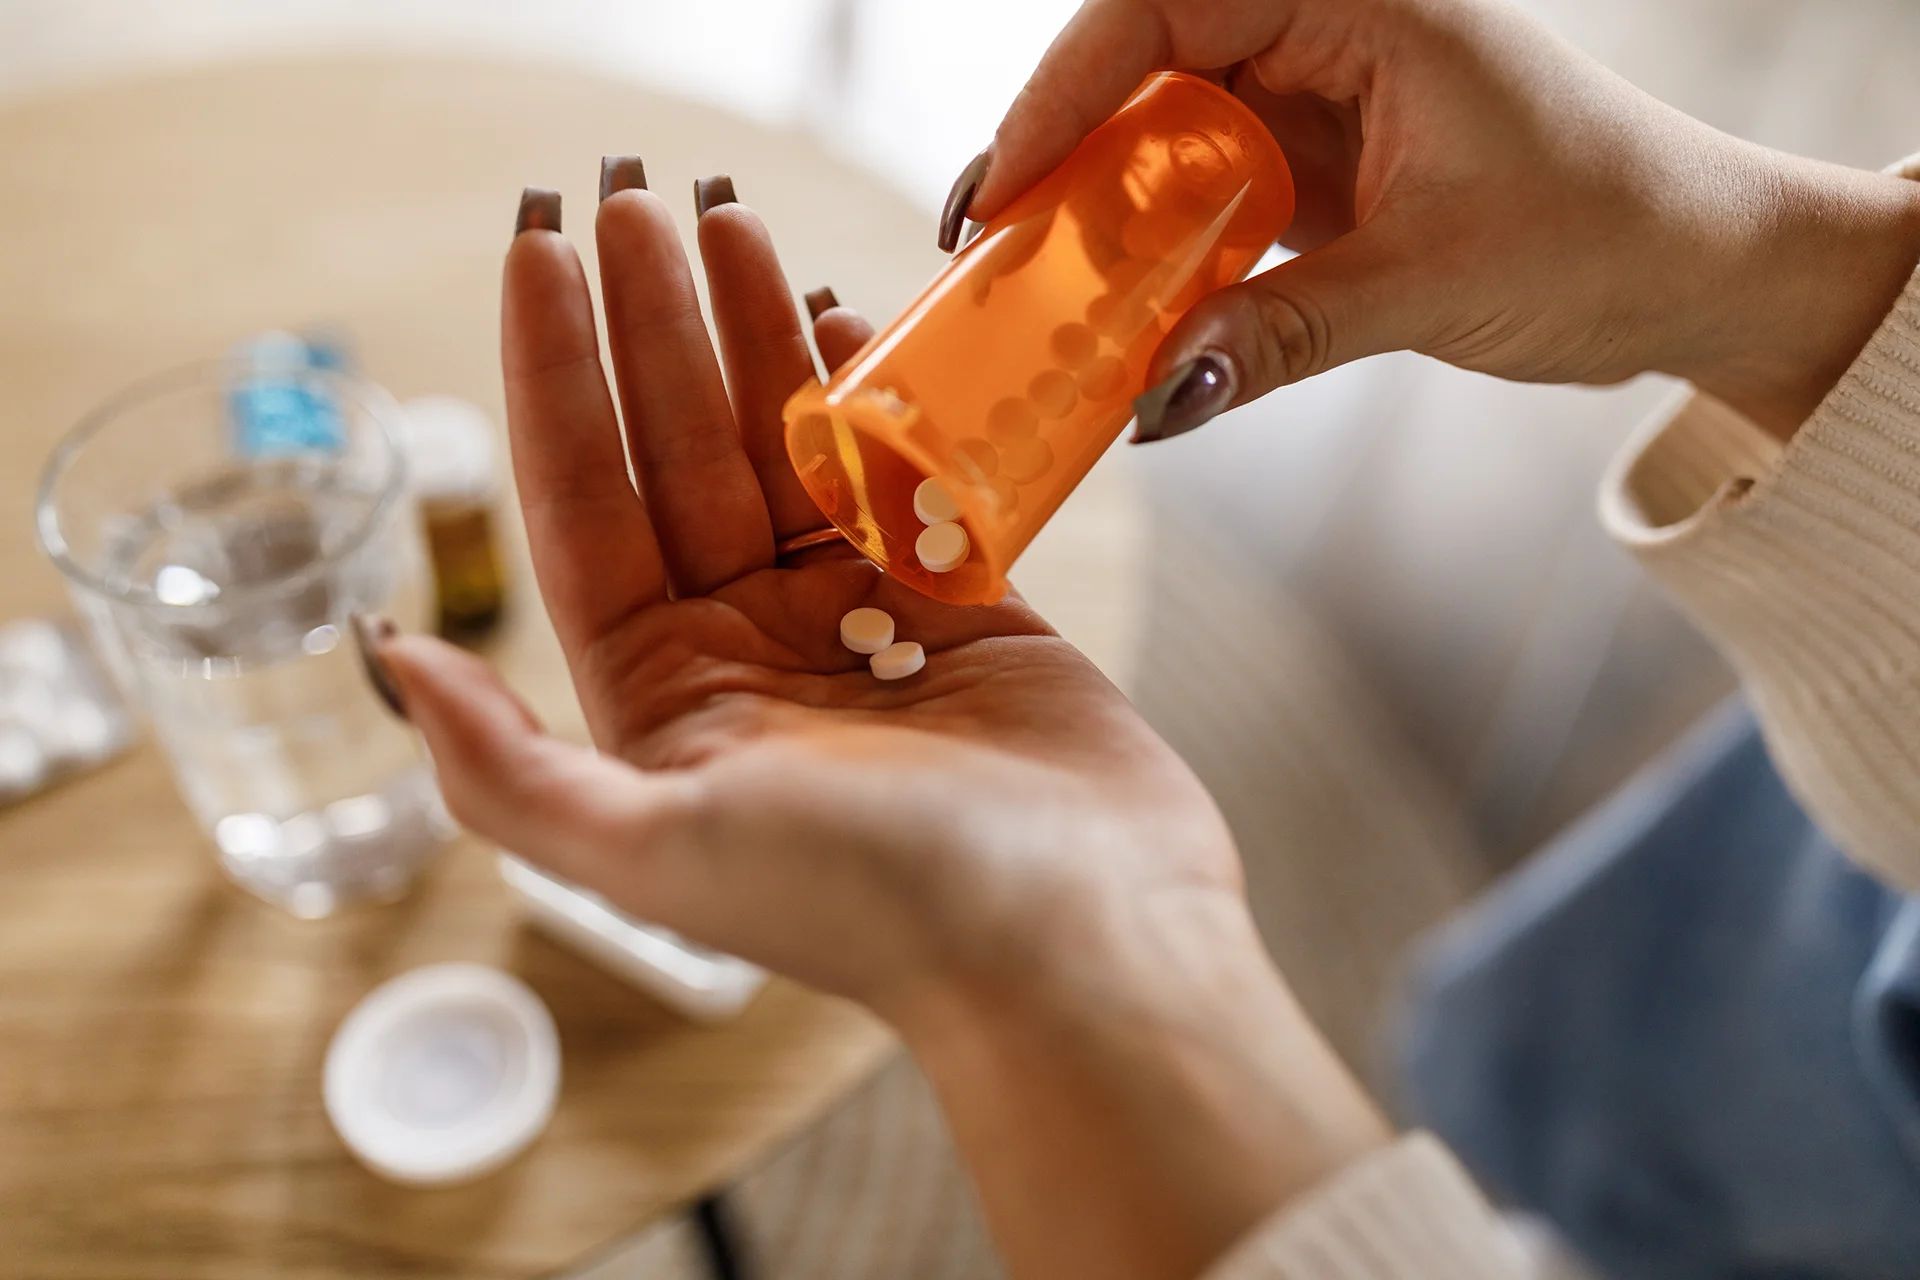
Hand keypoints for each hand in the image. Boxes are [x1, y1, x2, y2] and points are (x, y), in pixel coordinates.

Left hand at [371, 182, 1385, 1277]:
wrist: (1080, 942)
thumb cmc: (876, 909)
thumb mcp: (657, 852)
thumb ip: (507, 769)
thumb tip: (388, 655)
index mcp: (663, 706)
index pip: (582, 512)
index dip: (554, 378)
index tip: (541, 257)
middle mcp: (747, 657)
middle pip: (681, 458)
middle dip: (652, 330)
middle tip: (635, 201)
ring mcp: (856, 624)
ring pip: (785, 451)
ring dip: (753, 336)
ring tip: (729, 220)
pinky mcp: (963, 604)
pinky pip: (899, 473)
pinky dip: (870, 395)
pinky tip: (838, 317)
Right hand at [961, 0, 1919, 439]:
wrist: (1698, 269)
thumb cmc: (1608, 232)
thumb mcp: (1432, 283)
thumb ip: (1282, 335)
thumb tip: (1152, 401)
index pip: (1169, 7)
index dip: (1067, 87)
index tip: (1008, 185)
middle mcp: (1331, 26)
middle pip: (1146, 61)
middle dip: (1062, 149)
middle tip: (990, 247)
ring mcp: (1321, 95)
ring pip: (1167, 129)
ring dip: (1104, 207)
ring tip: (1036, 286)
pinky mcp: (1320, 163)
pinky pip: (1207, 189)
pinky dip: (1160, 247)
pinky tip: (1121, 308)